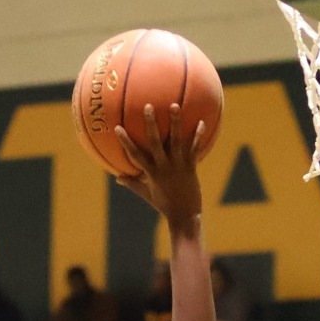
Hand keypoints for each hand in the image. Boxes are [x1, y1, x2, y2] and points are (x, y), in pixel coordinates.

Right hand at [113, 104, 204, 225]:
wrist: (184, 215)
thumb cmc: (164, 205)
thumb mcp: (147, 195)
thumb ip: (133, 184)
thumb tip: (118, 178)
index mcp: (151, 173)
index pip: (135, 155)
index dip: (126, 142)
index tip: (117, 127)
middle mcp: (163, 166)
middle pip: (155, 142)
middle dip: (151, 124)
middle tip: (148, 106)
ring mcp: (178, 165)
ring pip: (176, 140)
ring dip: (176, 122)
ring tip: (175, 105)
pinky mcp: (191, 167)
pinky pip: (194, 148)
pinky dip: (198, 135)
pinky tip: (202, 121)